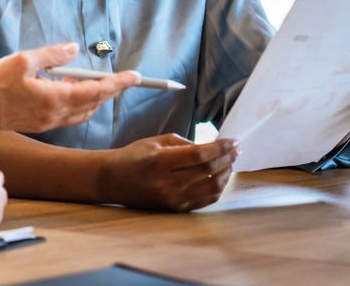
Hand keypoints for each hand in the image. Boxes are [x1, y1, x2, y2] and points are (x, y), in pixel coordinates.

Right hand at [0, 42, 139, 132]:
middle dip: (109, 90)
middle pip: (93, 103)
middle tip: (119, 76)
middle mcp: (56, 114)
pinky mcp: (42, 124)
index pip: (96, 90)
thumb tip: (73, 49)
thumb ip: (52, 55)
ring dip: (93, 97)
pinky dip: (78, 102)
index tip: (135, 77)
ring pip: (83, 111)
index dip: (118, 83)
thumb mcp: (23, 60)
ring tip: (92, 79)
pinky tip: (68, 88)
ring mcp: (49, 122)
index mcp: (55, 98)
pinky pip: (70, 115)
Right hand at [97, 133, 239, 211]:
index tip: (233, 140)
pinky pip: (205, 200)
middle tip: (236, 148)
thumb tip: (210, 147)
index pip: (200, 155)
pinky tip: (221, 176)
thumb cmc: (133, 156)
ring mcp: (172, 199)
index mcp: (160, 162)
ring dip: (226, 173)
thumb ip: (183, 143)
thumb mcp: (155, 141)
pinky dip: (217, 188)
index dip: (220, 147)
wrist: (113, 180)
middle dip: (227, 158)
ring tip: (231, 161)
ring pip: (211, 188)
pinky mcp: (175, 209)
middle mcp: (168, 183)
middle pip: (208, 171)